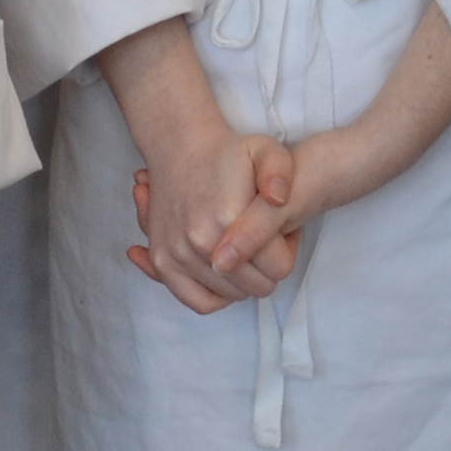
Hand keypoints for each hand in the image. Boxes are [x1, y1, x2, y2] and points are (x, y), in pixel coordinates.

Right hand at [129, 133, 300, 312]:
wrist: (180, 148)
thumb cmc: (228, 153)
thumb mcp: (267, 151)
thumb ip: (280, 173)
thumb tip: (279, 200)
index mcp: (228, 218)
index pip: (280, 268)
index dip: (287, 248)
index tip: (280, 231)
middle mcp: (201, 241)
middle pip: (257, 287)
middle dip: (266, 266)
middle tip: (263, 239)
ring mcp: (178, 254)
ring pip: (232, 295)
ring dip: (242, 278)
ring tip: (243, 248)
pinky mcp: (163, 262)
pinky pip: (199, 302)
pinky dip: (216, 295)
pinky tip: (224, 272)